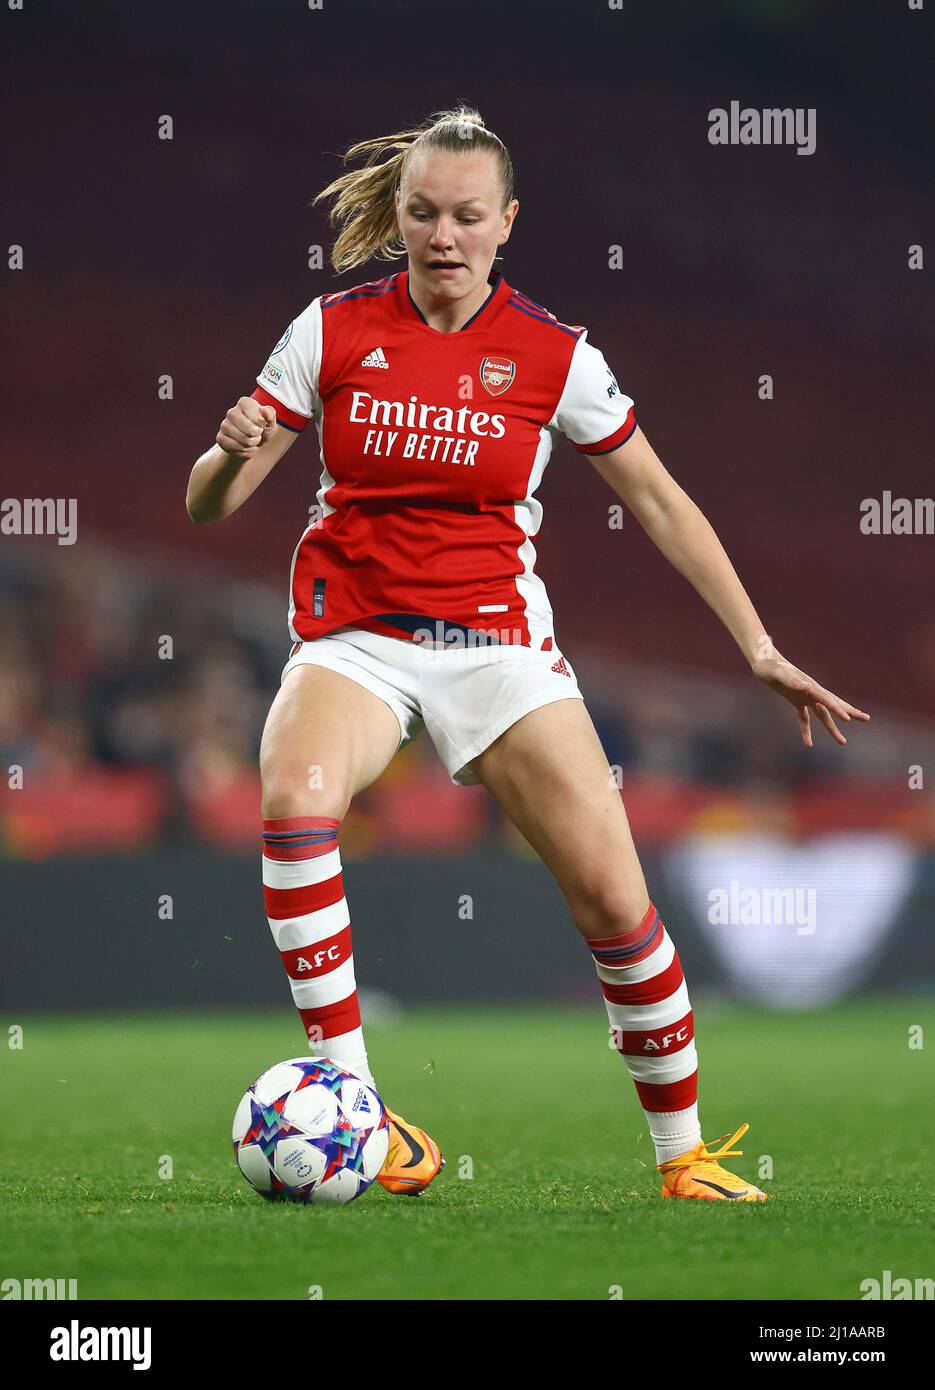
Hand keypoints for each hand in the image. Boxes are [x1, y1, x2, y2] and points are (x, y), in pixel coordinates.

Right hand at [216, 397, 276, 457]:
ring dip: (251, 444)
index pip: (258, 419)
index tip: (261, 424)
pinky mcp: (220, 437)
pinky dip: (244, 450)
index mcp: (245, 403)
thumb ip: (270, 414)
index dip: (263, 426)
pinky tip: (243, 446)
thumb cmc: (262, 429)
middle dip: (258, 436)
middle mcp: (232, 412)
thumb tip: (264, 410)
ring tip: (250, 440)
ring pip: (244, 440)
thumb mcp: (270, 422)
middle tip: (257, 434)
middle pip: (251, 430)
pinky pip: (236, 447)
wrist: (251, 443)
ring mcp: (224, 425)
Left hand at [751, 652, 869, 746]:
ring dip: (832, 728)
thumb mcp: (779, 674)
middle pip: (834, 704)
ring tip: (843, 742)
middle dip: (850, 712)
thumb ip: (793, 680)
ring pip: (823, 715)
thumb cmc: (770, 666)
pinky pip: (804, 718)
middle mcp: (811, 691)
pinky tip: (808, 744)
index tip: (848, 719)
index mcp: (810, 685)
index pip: (827, 699)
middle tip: (866, 719)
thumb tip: (808, 687)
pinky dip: (806, 730)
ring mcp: (805, 696)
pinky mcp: (796, 700)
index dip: (838, 709)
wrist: (763, 662)